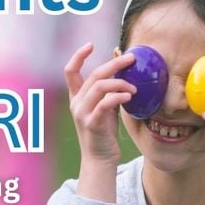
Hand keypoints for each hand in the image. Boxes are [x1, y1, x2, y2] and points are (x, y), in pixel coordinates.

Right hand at [64, 43, 136, 200]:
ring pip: (99, 86)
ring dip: (120, 83)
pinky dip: (118, 96)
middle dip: (114, 64)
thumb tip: (122, 66)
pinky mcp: (92, 124)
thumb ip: (110, 89)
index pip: (70, 71)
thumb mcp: (105, 107)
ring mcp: (82, 114)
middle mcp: (76, 103)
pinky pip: (104, 104)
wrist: (99, 159)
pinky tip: (129, 96)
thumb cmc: (104, 132)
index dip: (78, 56)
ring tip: (134, 88)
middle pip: (94, 75)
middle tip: (131, 59)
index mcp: (77, 97)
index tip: (91, 44)